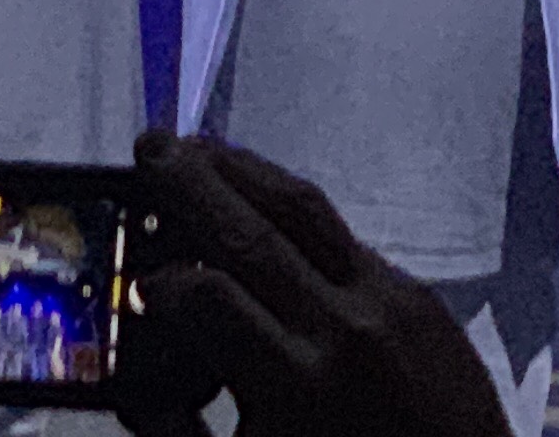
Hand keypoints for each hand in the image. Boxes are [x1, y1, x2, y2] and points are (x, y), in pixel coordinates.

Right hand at [111, 131, 509, 436]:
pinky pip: (345, 238)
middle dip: (190, 184)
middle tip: (149, 149)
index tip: (141, 284)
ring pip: (305, 209)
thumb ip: (186, 429)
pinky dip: (295, 215)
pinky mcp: (419, 294)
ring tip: (199, 149)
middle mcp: (345, 329)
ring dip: (244, 170)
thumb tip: (140, 381)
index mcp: (300, 386)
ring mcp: (390, 301)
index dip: (163, 282)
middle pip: (250, 231)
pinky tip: (265, 208)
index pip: (210, 297)